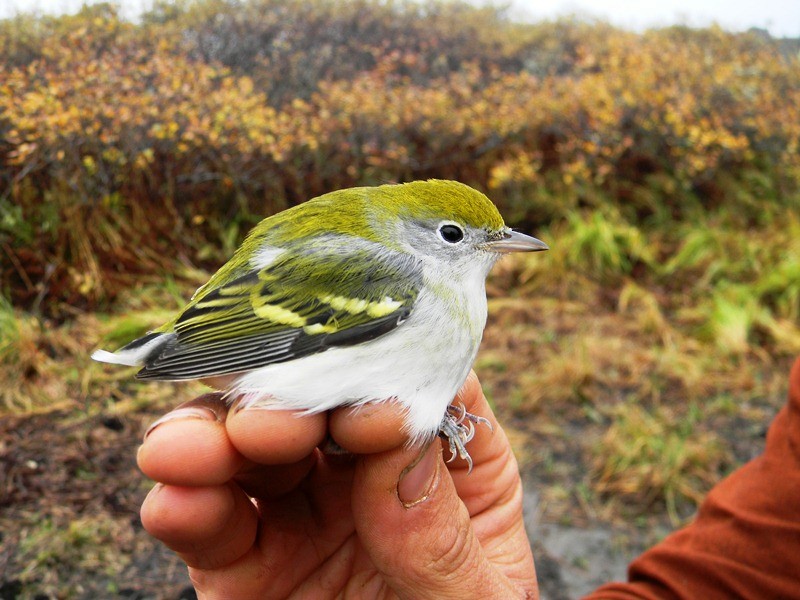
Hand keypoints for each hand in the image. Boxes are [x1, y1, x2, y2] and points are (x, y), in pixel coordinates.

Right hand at [137, 372, 537, 598]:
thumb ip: (438, 535)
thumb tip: (394, 441)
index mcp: (450, 470)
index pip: (421, 391)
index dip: (388, 379)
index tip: (363, 406)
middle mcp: (370, 476)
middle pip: (324, 406)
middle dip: (288, 403)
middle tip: (268, 424)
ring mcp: (302, 513)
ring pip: (250, 450)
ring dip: (213, 437)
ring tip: (187, 450)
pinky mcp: (243, 562)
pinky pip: (209, 521)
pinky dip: (184, 503)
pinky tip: (176, 502)